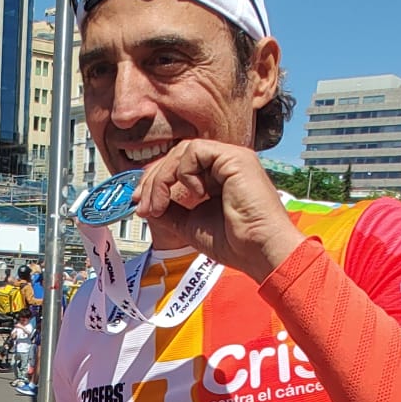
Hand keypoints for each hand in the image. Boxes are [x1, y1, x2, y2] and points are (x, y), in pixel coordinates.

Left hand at [133, 140, 302, 283]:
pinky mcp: (234, 157)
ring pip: (182, 151)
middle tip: (142, 205)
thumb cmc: (235, 243)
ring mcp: (230, 158)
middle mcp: (224, 164)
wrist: (259, 251)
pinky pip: (195, 150)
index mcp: (216, 178)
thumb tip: (146, 205)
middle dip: (153, 180)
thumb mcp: (191, 225)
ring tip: (159, 205)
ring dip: (162, 178)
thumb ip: (170, 211)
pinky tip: (194, 194)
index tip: (141, 203)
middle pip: (176, 156)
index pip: (178, 168)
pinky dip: (184, 172)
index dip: (155, 182)